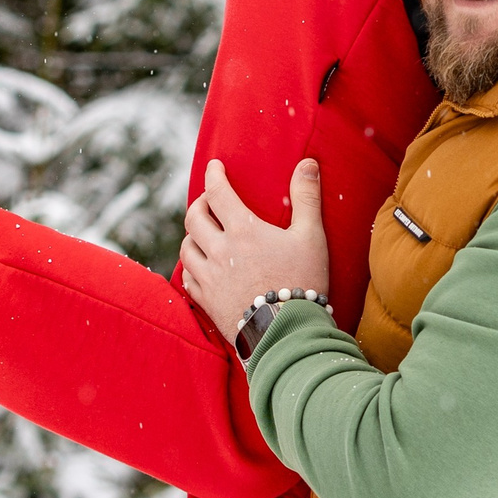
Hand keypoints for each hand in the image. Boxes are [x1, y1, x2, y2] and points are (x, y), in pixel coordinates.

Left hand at [179, 158, 329, 347]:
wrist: (287, 334)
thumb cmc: (304, 281)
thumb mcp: (312, 236)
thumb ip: (307, 197)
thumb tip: (307, 162)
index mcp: (243, 231)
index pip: (218, 192)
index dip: (213, 175)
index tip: (214, 166)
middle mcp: (219, 251)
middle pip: (193, 218)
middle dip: (199, 204)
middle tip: (208, 201)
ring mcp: (210, 278)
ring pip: (186, 248)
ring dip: (192, 235)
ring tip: (203, 232)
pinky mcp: (207, 302)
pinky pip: (187, 278)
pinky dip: (190, 266)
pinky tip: (200, 265)